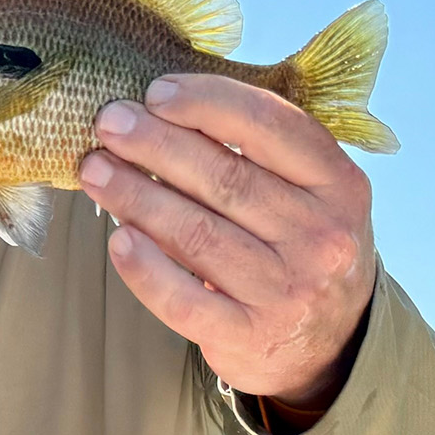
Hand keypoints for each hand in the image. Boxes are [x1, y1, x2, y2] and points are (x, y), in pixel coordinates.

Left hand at [79, 74, 374, 407]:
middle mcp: (322, 237)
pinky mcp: (250, 338)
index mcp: (339, 184)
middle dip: (157, 143)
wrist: (331, 342)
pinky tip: (118, 240)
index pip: (270, 126)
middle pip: (226, 177)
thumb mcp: (309, 190)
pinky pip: (185, 301)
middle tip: (109, 123)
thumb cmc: (300, 242)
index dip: (207, 102)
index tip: (155, 93)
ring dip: (136, 196)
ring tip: (95, 170)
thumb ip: (255, 150)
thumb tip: (159, 108)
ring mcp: (288, 291)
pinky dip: (146, 269)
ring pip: (198, 233)